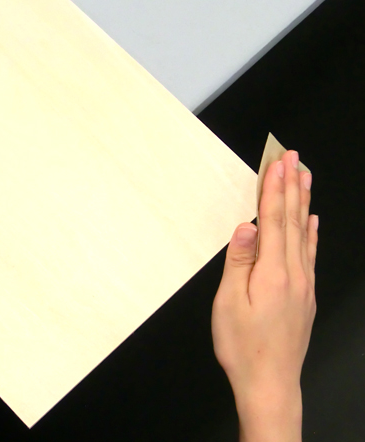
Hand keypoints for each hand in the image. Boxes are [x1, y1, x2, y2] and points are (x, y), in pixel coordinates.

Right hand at [212, 150, 317, 441]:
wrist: (271, 383)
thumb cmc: (243, 346)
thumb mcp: (228, 304)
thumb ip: (239, 262)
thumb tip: (247, 226)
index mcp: (272, 272)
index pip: (274, 220)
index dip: (274, 189)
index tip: (276, 162)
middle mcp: (294, 274)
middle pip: (293, 220)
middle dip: (292, 185)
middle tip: (294, 157)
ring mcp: (304, 284)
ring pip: (304, 233)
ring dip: (303, 202)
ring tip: (305, 177)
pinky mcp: (305, 296)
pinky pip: (310, 254)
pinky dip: (311, 233)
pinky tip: (312, 221)